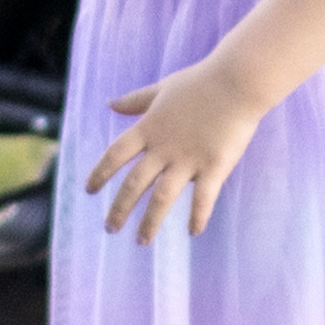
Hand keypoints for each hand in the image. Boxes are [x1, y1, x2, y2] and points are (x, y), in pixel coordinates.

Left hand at [85, 62, 265, 244]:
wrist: (236, 82)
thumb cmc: (199, 83)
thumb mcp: (161, 89)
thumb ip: (135, 101)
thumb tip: (110, 103)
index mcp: (148, 128)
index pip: (115, 155)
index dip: (100, 173)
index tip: (88, 190)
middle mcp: (163, 148)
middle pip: (133, 183)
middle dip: (119, 208)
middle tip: (110, 228)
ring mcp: (188, 159)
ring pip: (162, 198)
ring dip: (149, 222)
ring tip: (141, 242)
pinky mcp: (214, 166)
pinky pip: (203, 199)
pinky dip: (197, 216)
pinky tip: (192, 232)